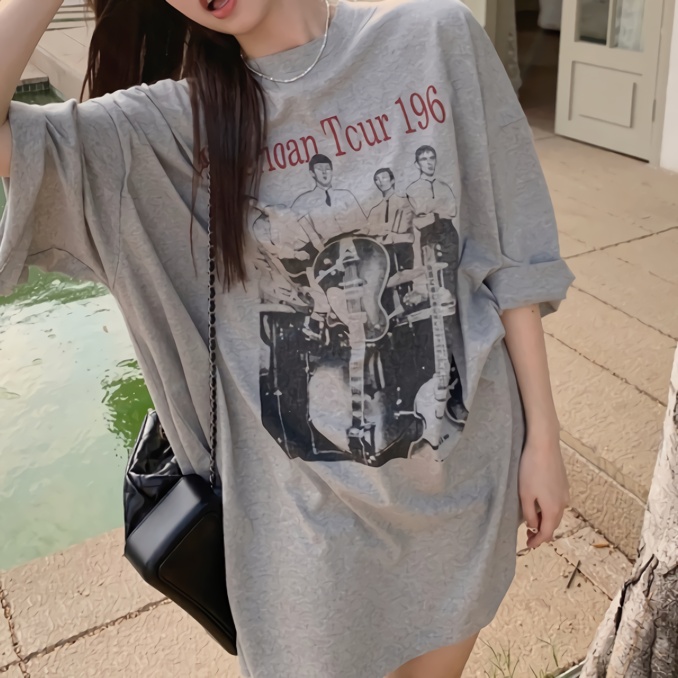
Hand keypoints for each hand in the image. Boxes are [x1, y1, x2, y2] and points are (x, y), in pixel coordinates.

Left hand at [519, 432, 569, 548]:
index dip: (537, 541)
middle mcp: (564, 503)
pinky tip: (539, 505)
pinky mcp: (563, 483)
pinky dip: (548, 509)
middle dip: (541, 532)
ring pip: (556, 513)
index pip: (547, 533)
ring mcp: (565, 492)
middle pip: (553, 524)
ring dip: (545, 520)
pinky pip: (557, 502)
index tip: (528, 546)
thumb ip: (529, 514)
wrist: (544, 445)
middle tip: (528, 536)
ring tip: (532, 521)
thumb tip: (533, 527)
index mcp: (554, 509)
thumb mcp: (525, 494)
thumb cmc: (531, 469)